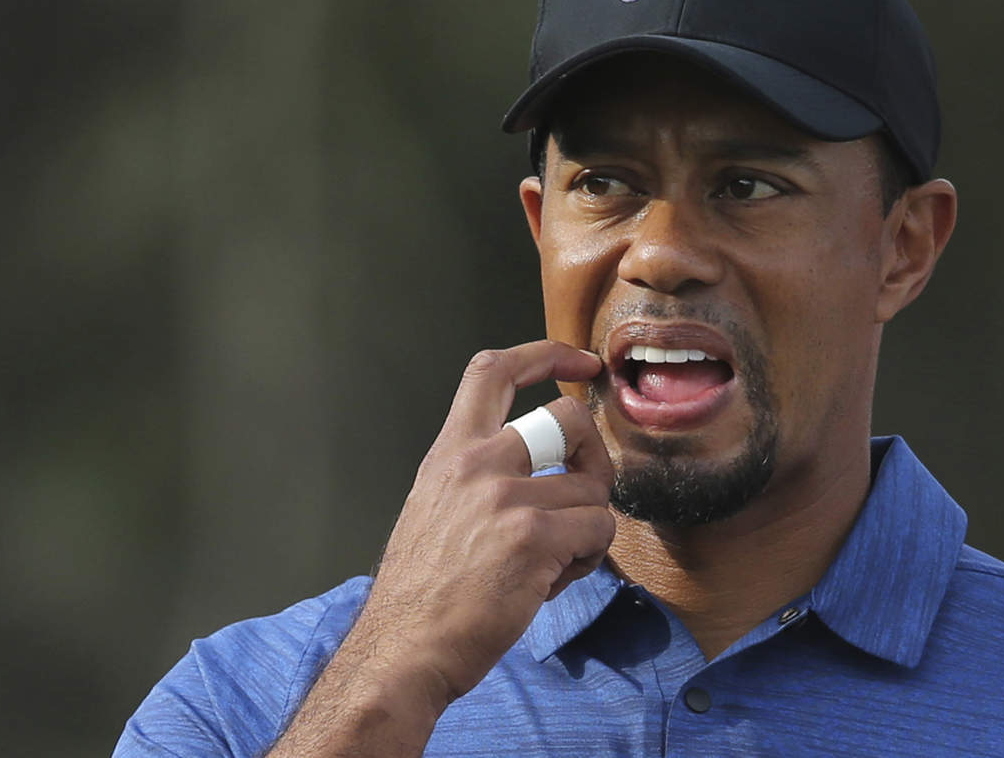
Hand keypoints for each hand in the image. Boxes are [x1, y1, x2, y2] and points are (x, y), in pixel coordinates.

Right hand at [269, 340, 613, 755]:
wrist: (404, 649)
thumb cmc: (423, 591)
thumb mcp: (434, 506)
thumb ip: (479, 475)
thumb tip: (544, 467)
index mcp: (450, 452)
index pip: (493, 370)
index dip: (545, 355)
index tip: (580, 362)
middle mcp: (477, 463)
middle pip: (568, 416)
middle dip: (595, 451)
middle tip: (587, 488)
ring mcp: (506, 498)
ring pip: (594, 486)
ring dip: (588, 525)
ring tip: (556, 558)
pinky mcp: (534, 537)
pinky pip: (600, 528)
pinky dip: (590, 555)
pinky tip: (556, 577)